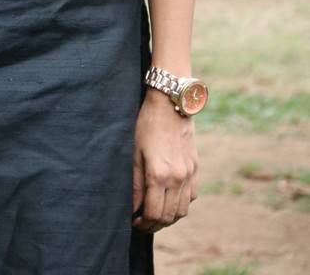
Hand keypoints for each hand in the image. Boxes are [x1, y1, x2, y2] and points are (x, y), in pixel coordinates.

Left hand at [131, 88, 198, 233]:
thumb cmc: (146, 124)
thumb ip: (134, 183)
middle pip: (169, 217)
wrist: (171, 104)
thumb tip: (133, 208)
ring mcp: (189, 174)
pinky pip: (191, 197)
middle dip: (154, 225)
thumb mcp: (134, 152)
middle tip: (142, 223)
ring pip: (182, 211)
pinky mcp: (195, 168)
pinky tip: (168, 199)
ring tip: (154, 214)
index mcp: (159, 174)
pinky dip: (180, 204)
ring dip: (168, 218)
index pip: (154, 214)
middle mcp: (178, 178)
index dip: (143, 224)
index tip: (134, 222)